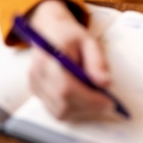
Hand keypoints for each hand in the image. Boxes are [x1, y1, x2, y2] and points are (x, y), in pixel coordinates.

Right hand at [26, 0, 113, 120]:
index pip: (66, 89)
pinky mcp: (36, 91)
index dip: (89, 100)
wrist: (49, 30)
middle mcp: (38, 73)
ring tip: (94, 97)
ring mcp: (35, 84)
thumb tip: (105, 83)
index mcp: (51, 57)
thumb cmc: (69, 35)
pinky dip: (72, 108)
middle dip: (88, 107)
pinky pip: (55, 109)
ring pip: (59, 111)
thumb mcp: (89, 41)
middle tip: (106, 102)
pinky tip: (82, 97)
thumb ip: (97, 61)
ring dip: (81, 110)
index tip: (108, 102)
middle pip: (63, 104)